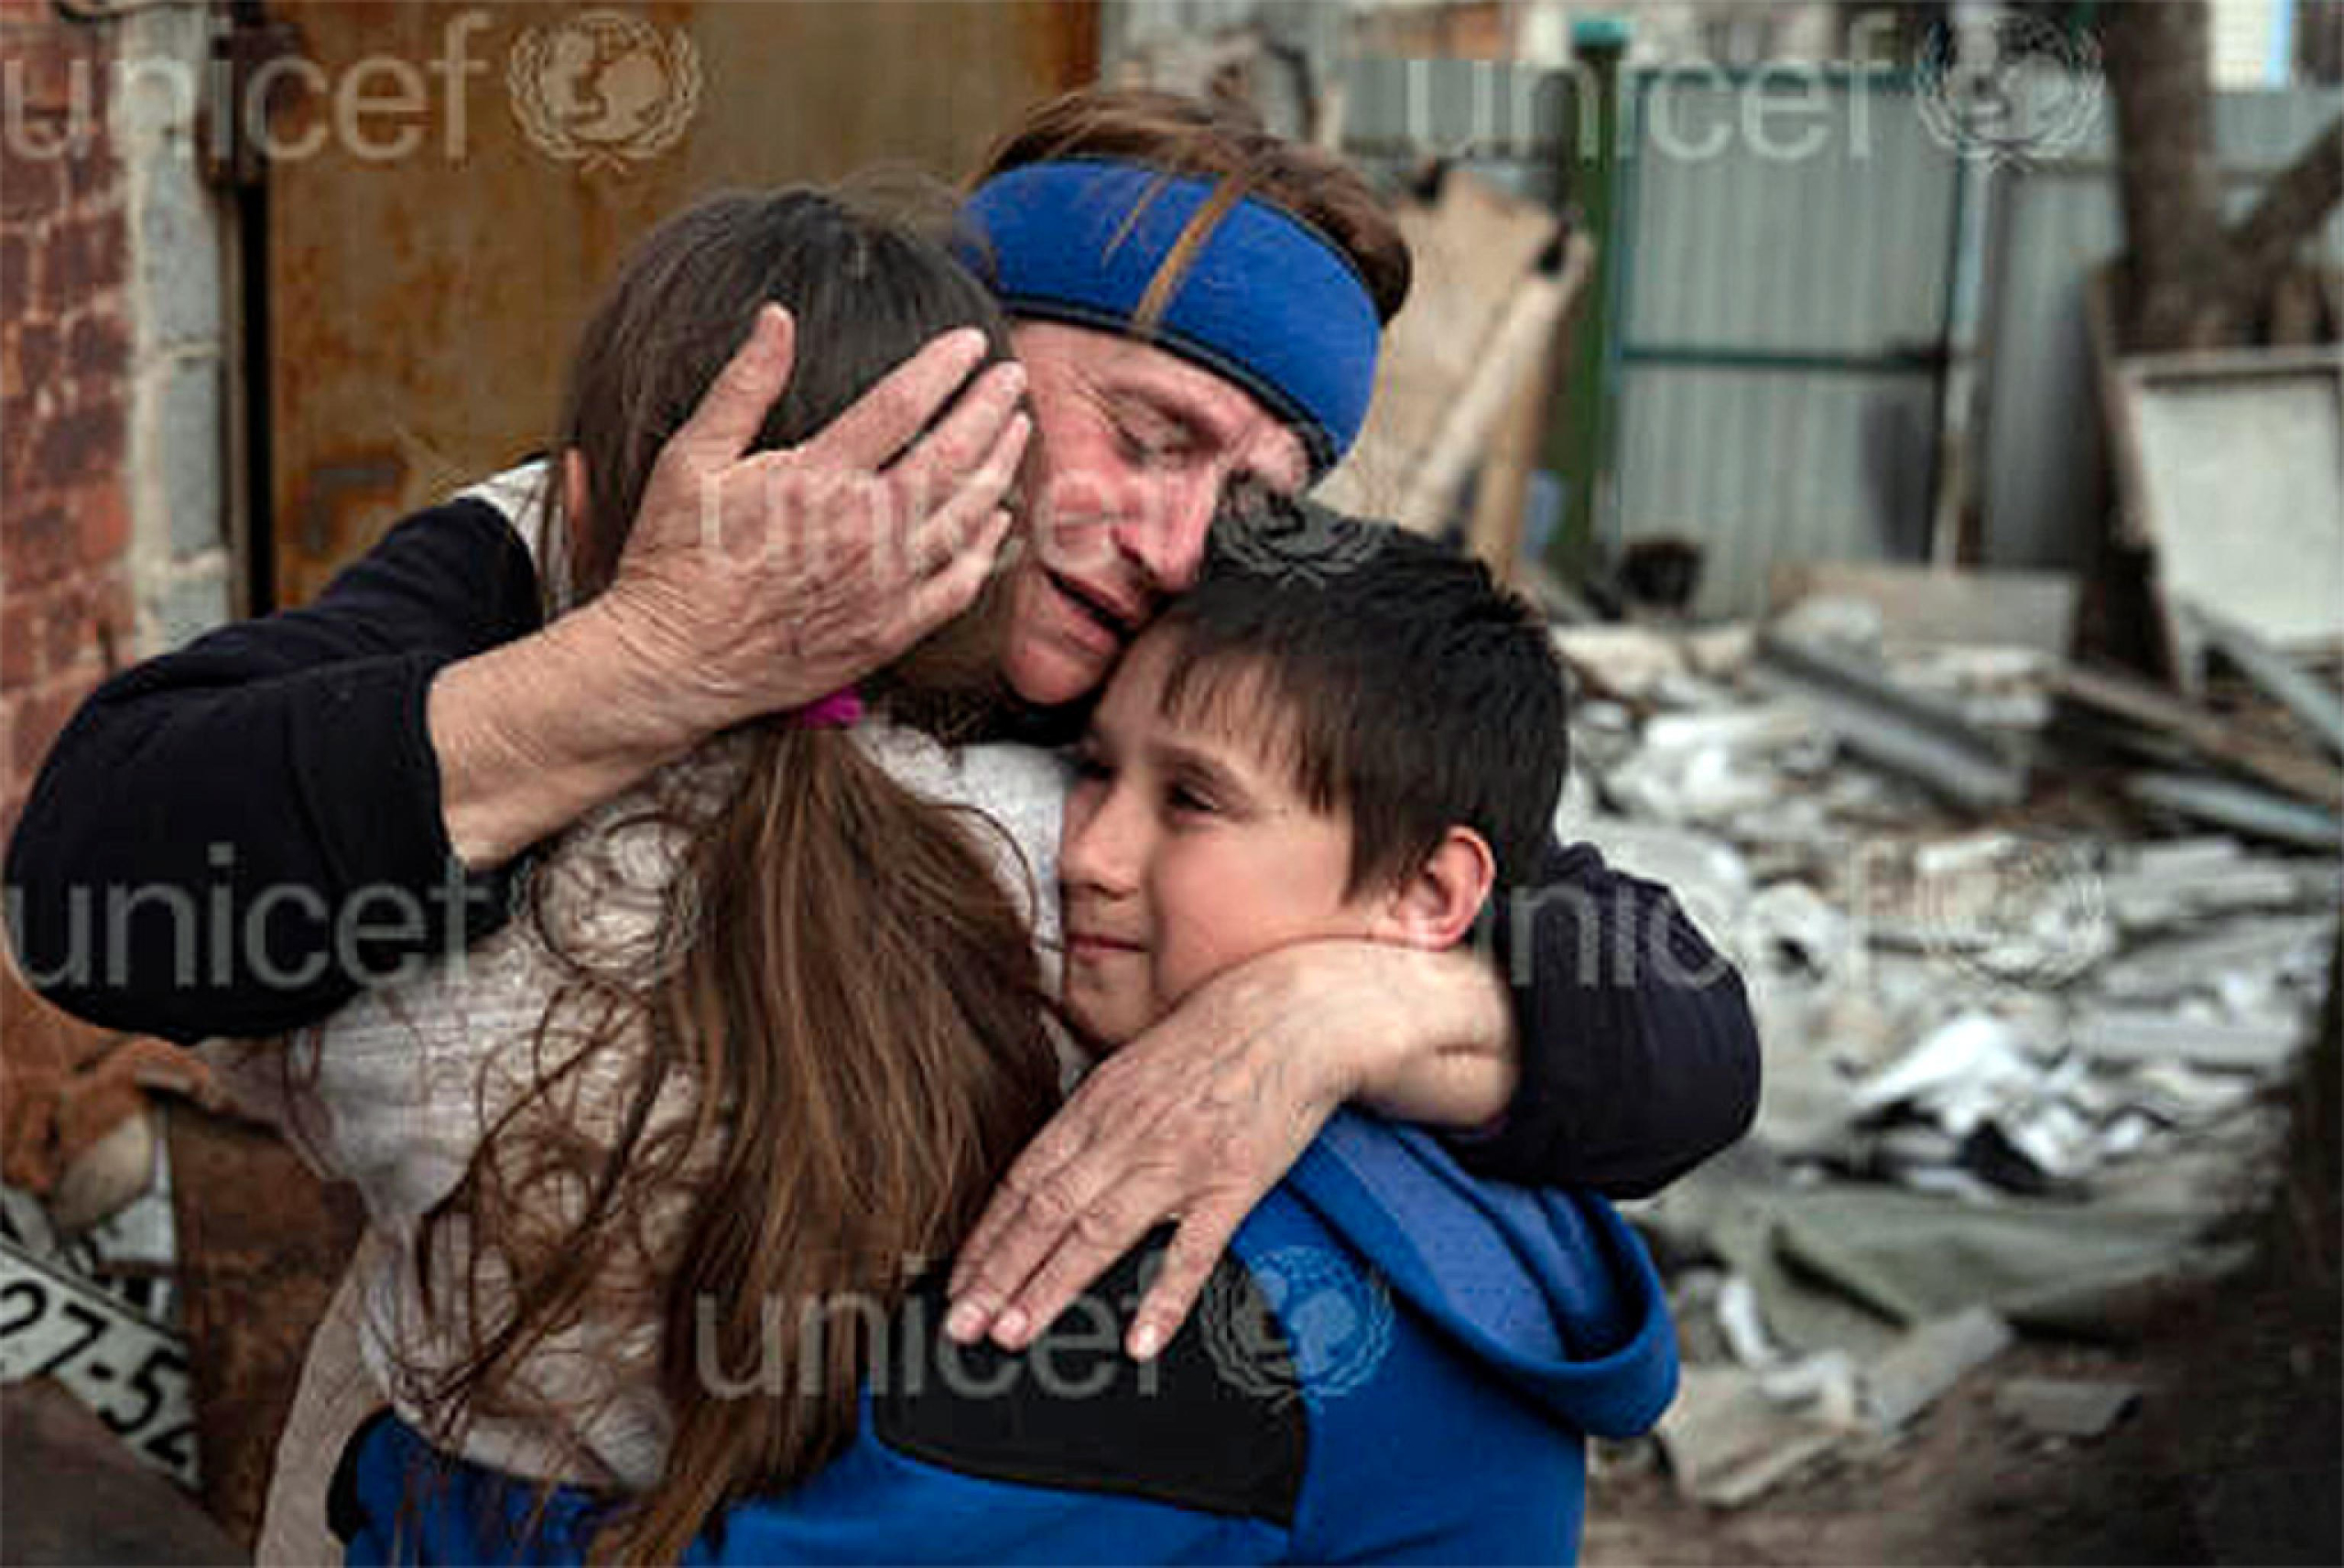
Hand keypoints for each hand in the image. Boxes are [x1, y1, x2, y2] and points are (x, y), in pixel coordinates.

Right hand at [592, 303, 1030, 739]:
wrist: (672, 662)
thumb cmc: (673, 558)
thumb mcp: (690, 458)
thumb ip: (742, 385)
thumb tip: (776, 316)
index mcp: (815, 478)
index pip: (901, 404)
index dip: (943, 366)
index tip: (970, 341)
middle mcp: (860, 529)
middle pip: (952, 455)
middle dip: (990, 408)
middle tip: (1014, 378)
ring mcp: (882, 584)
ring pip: (967, 517)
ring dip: (1000, 468)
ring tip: (1017, 432)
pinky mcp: (889, 631)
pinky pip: (959, 585)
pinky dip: (987, 550)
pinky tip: (999, 522)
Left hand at [943, 940, 1516, 1360]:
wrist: (1292, 1014)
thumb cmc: (1213, 1041)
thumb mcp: (1133, 1068)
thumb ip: (1092, 1121)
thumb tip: (1050, 1171)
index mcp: (1097, 1106)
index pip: (1025, 1181)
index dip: (987, 1236)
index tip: (958, 1281)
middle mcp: (1127, 1135)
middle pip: (1047, 1212)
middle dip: (998, 1274)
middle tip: (961, 1326)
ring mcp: (1179, 1160)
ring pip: (1100, 1232)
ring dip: (1051, 1287)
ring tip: (1015, 1334)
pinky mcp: (1234, 1182)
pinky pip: (1194, 1249)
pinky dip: (1164, 1297)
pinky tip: (1139, 1341)